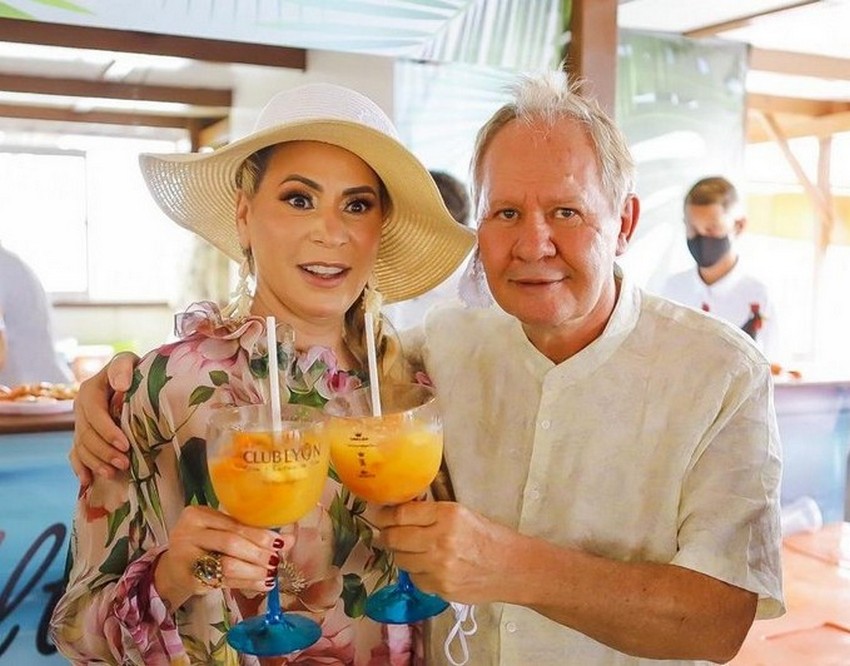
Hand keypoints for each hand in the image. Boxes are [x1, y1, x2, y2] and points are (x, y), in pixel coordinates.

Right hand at [70, 352, 137, 484]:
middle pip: (86, 435)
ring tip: (114, 473)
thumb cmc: (133, 369)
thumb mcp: (128, 361)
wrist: (132, 377)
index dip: (107, 431)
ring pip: (81, 447)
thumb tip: (120, 384)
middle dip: (104, 451)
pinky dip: (80, 468)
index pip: (94, 414)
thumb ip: (122, 367)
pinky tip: (88, 481)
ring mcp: (80, 423)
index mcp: (89, 390)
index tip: (125, 444)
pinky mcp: (83, 436)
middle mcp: (81, 408)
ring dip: (95, 462)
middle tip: (124, 463)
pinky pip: (75, 454)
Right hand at [154, 506, 293, 608]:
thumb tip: (289, 538)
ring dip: (255, 571)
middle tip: (277, 559)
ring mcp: (186, 557)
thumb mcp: (219, 531)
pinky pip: (224, 581)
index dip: (260, 534)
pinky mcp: (189, 579)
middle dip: (259, 553)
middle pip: (231, 543)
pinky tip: (262, 583)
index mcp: (197, 514)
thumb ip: (249, 532)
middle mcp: (187, 533)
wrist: (173, 569)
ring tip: (271, 573)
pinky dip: (247, 583)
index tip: (281, 542)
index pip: (234, 524)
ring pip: (227, 564)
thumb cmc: (203, 545)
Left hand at [372, 501, 515, 604]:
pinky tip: (428, 566)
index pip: (402, 513)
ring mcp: (439, 568)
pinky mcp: (440, 588)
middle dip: (386, 534)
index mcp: (448, 515)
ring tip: (411, 549)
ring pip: (401, 560)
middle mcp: (440, 540)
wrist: (513, 568)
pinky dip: (416, 572)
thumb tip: (398, 512)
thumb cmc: (489, 536)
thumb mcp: (462, 513)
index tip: (379, 515)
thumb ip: (431, 513)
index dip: (385, 514)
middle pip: (394, 538)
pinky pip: (415, 578)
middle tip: (385, 532)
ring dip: (401, 554)